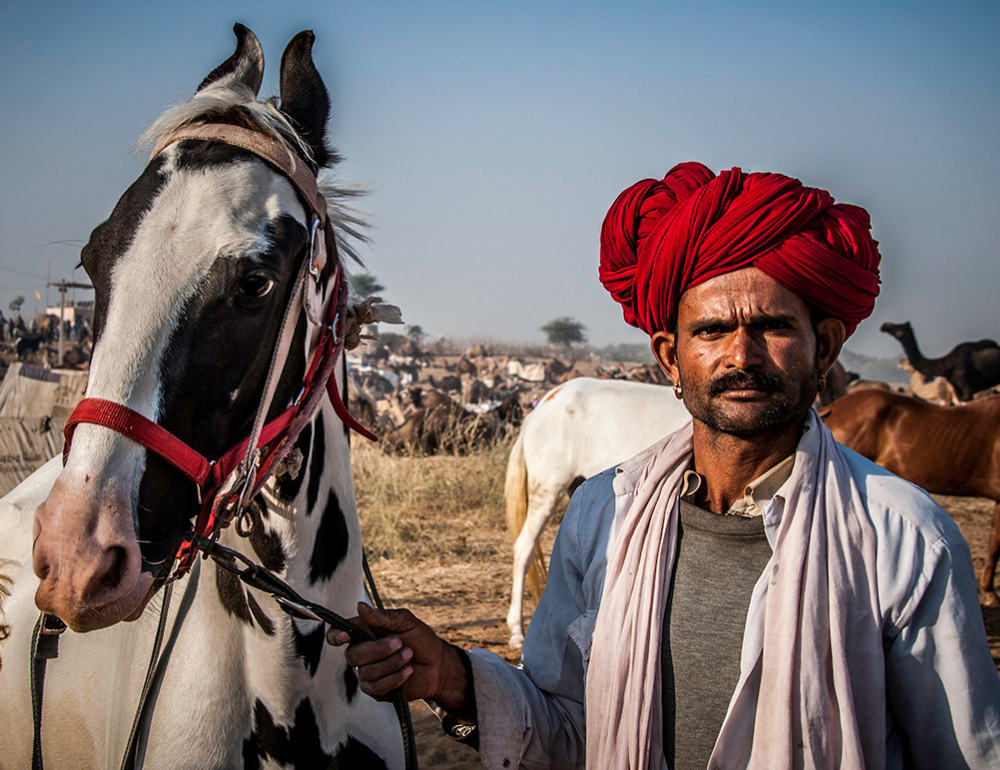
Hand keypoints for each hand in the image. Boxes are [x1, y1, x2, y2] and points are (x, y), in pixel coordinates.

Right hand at [327, 603, 474, 719]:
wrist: (438, 664)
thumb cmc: (420, 639)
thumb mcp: (405, 621)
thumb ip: (382, 616)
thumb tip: (360, 607)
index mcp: (364, 632)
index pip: (337, 634)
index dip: (335, 636)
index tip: (346, 636)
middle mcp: (361, 653)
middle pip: (352, 655)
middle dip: (378, 650)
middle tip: (400, 643)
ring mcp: (366, 673)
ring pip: (366, 672)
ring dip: (392, 663)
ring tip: (409, 655)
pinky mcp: (376, 690)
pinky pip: (377, 687)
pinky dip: (395, 678)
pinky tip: (408, 671)